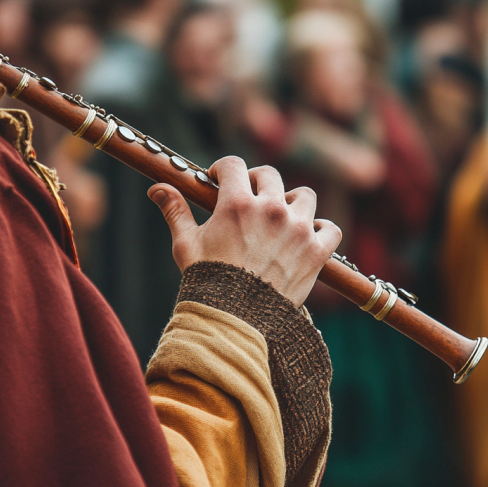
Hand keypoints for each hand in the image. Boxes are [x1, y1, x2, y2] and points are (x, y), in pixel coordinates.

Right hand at [148, 156, 342, 305]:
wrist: (235, 322)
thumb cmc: (207, 282)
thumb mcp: (186, 244)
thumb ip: (175, 211)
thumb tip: (156, 188)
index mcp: (237, 204)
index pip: (234, 164)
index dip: (224, 169)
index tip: (220, 181)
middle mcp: (270, 210)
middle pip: (270, 175)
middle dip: (257, 182)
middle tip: (250, 198)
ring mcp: (297, 229)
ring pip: (304, 196)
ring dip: (293, 202)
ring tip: (282, 217)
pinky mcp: (316, 252)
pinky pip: (330, 228)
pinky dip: (322, 230)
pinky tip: (309, 236)